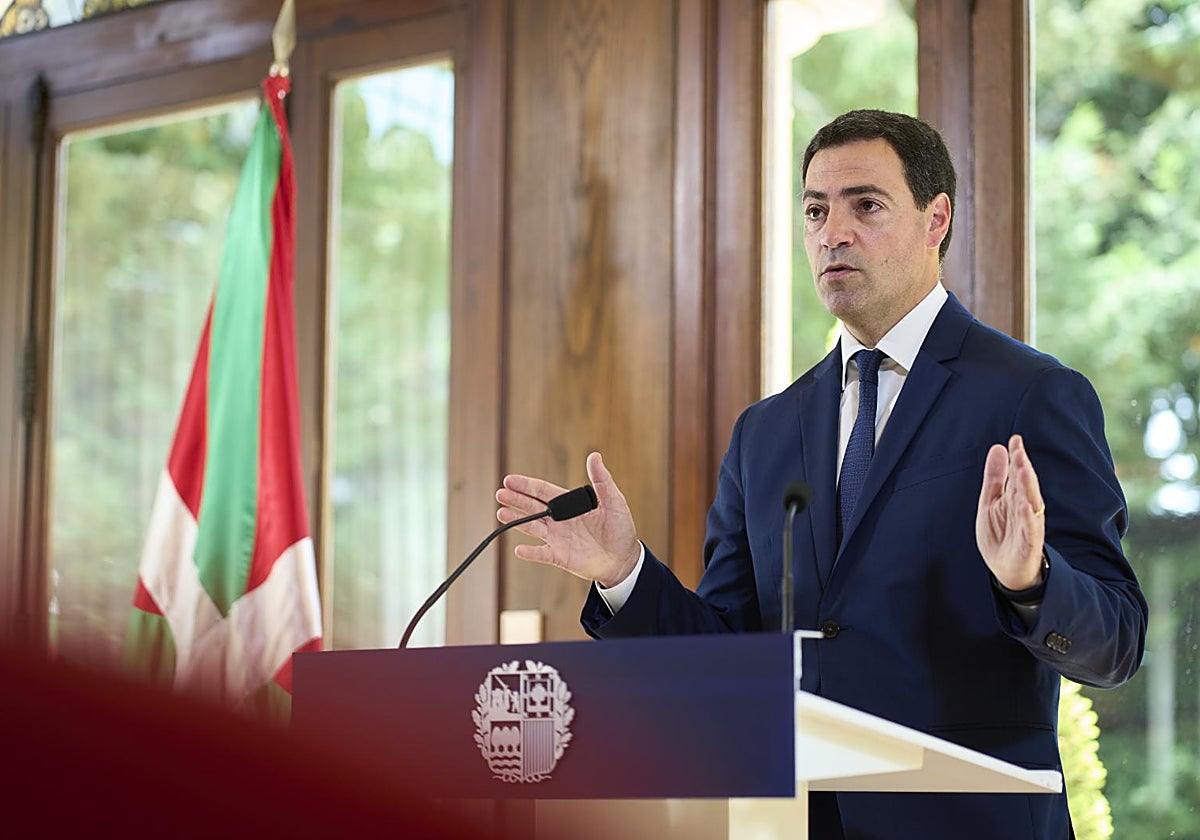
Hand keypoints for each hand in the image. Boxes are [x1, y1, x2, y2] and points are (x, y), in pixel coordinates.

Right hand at [496, 452, 640, 587]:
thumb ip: (602, 480)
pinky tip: (518, 549)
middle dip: (516, 500)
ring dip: (517, 521)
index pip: (543, 492)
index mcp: (569, 505)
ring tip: (501, 512)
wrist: (625, 559)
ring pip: (532, 528)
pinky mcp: (560, 556)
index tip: (510, 480)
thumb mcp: (614, 501)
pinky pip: (541, 554)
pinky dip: (530, 553)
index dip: (526, 485)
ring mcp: (558, 539)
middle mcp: (559, 520)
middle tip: (500, 493)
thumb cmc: (621, 528)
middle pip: (533, 507)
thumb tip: (594, 456)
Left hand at [976, 434, 1046, 590]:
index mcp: (1015, 497)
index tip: (1015, 439)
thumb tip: (999, 447)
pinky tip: (1025, 506)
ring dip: (1027, 488)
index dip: (1017, 457)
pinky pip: (1030, 530)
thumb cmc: (1001, 533)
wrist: (1006, 569)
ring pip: (1030, 504)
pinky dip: (1028, 518)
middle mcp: (1025, 509)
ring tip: (1023, 471)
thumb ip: (995, 477)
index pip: (1018, 474)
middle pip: (1025, 486)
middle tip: (1018, 451)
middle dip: (1023, 469)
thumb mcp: (991, 501)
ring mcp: (1028, 526)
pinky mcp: (1028, 544)